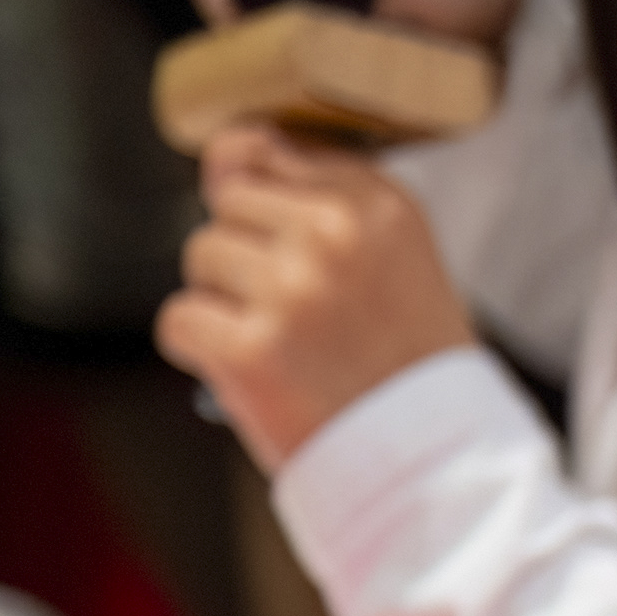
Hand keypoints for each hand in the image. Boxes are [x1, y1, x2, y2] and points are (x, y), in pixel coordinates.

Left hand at [157, 127, 477, 469]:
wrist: (437, 463)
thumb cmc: (406, 361)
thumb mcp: (393, 257)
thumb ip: (317, 196)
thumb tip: (221, 152)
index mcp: (381, 204)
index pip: (269, 152)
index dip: (274, 210)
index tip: (308, 257)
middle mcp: (337, 236)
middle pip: (228, 205)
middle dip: (248, 255)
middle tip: (303, 315)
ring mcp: (292, 291)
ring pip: (200, 258)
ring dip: (226, 302)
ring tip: (286, 346)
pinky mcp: (249, 349)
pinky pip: (179, 319)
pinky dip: (204, 351)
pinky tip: (257, 375)